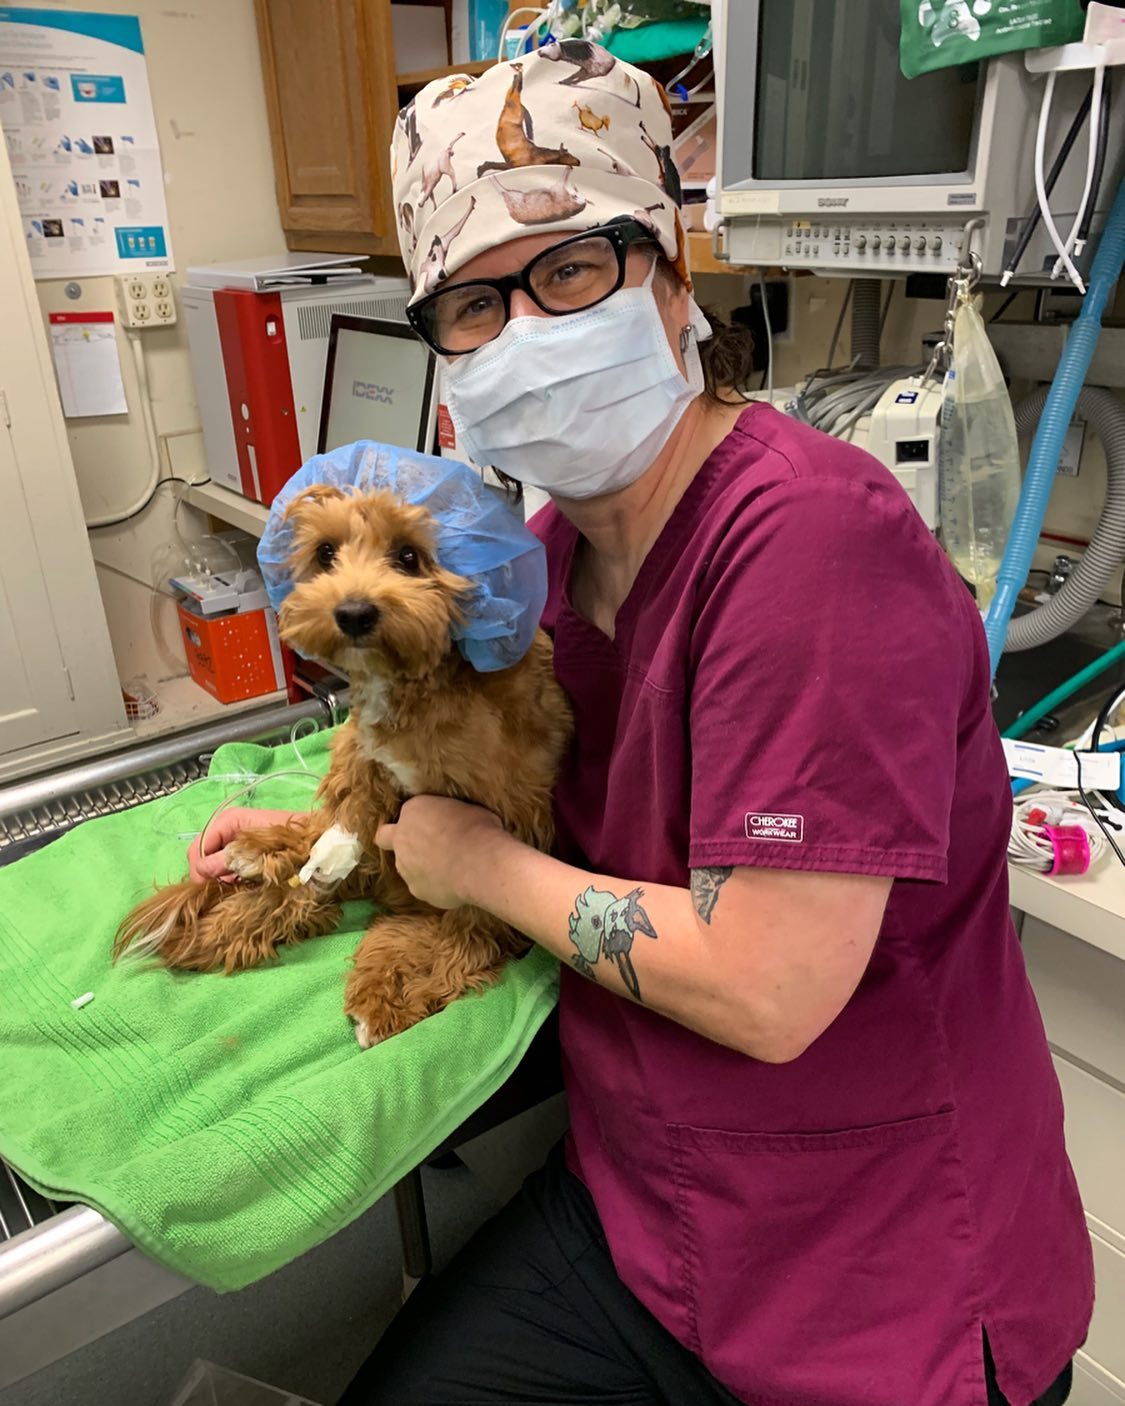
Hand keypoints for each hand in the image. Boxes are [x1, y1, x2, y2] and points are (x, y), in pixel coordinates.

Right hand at [188, 807, 301, 882]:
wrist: (317, 845)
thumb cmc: (287, 844)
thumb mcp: (252, 853)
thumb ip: (224, 861)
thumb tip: (199, 872)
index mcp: (228, 821)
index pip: (198, 847)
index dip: (199, 869)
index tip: (206, 888)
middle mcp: (229, 830)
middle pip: (204, 856)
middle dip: (208, 875)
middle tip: (221, 891)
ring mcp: (238, 843)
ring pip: (215, 865)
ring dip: (220, 880)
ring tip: (234, 889)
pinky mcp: (247, 855)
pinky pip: (229, 870)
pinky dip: (231, 880)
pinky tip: (242, 887)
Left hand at [376, 796, 506, 908]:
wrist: (481, 864)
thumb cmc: (479, 829)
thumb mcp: (466, 809)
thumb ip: (448, 816)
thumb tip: (453, 824)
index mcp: (413, 811)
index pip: (404, 813)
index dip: (413, 821)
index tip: (429, 825)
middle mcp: (401, 840)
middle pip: (391, 841)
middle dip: (405, 845)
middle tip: (430, 848)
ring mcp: (406, 869)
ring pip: (407, 868)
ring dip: (420, 867)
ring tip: (449, 868)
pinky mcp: (418, 891)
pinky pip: (423, 887)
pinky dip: (435, 885)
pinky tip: (455, 883)